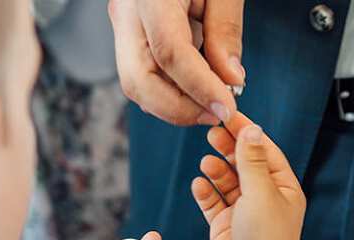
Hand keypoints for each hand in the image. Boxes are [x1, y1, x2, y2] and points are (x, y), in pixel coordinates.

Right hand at [108, 0, 244, 125]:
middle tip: (216, 113)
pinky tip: (198, 88)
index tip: (227, 106)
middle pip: (138, 80)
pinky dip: (171, 91)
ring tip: (212, 101)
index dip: (199, 87)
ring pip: (136, 85)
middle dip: (178, 109)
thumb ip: (225, 30)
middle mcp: (126, 12)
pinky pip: (143, 76)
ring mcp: (122, 26)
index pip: (169, 52)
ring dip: (175, 104)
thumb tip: (230, 80)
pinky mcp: (129, 36)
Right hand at [191, 113, 305, 239]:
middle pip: (244, 163)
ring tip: (206, 162)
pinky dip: (206, 192)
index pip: (265, 151)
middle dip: (228, 148)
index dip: (247, 133)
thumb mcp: (260, 193)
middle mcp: (265, 199)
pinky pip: (213, 202)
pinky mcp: (225, 226)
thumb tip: (252, 129)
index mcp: (284, 189)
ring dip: (216, 170)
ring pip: (227, 181)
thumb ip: (251, 160)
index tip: (228, 116)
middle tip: (211, 133)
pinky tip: (199, 184)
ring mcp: (244, 212)